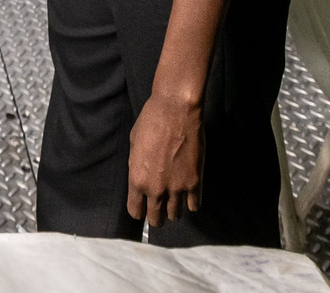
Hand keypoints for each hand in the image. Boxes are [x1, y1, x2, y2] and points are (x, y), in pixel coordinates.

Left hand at [127, 90, 204, 229]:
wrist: (175, 110)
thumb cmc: (150, 121)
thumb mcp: (134, 144)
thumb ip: (137, 166)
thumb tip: (141, 177)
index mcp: (136, 180)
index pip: (135, 211)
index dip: (139, 210)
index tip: (143, 206)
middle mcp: (155, 190)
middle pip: (155, 219)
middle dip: (156, 216)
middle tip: (160, 208)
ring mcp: (176, 188)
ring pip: (175, 216)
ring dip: (174, 210)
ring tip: (176, 200)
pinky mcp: (195, 183)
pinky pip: (194, 205)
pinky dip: (192, 202)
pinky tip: (191, 195)